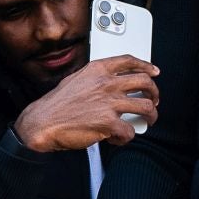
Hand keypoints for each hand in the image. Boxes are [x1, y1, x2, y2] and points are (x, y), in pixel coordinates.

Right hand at [12, 55, 160, 150]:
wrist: (43, 122)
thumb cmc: (56, 104)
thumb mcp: (75, 79)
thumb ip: (94, 78)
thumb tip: (109, 83)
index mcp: (98, 70)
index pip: (129, 61)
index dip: (146, 66)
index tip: (154, 71)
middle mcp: (107, 84)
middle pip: (145, 82)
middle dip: (154, 92)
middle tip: (154, 100)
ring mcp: (109, 103)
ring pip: (146, 107)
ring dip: (151, 116)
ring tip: (148, 120)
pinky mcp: (109, 124)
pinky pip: (130, 131)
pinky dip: (126, 137)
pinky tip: (118, 137)